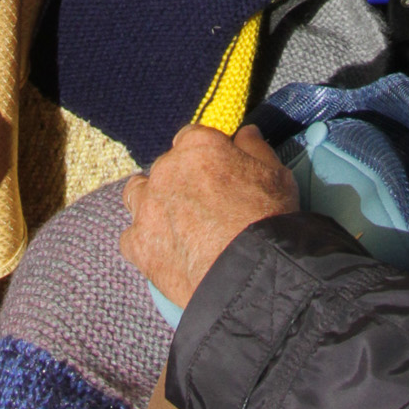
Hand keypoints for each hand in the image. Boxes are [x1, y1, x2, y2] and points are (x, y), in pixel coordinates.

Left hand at [118, 125, 299, 306]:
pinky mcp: (137, 243)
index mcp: (197, 146)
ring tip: (173, 222)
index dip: (205, 156)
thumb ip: (255, 147)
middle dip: (180, 180)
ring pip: (137, 193)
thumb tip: (245, 132)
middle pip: (166, 167)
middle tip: (202, 204)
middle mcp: (165, 169)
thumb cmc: (267, 218)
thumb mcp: (275, 174)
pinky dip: (146, 242)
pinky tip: (166, 252)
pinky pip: (132, 237)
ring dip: (151, 202)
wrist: (250, 275)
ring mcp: (146, 207)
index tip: (216, 172)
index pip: (191, 137)